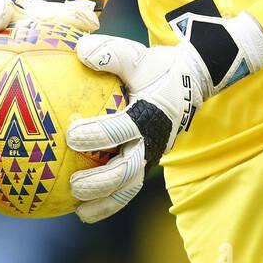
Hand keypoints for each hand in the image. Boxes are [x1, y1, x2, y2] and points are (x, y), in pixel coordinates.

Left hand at [65, 11, 262, 222]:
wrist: (190, 82)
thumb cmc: (157, 68)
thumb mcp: (138, 54)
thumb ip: (111, 52)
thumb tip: (81, 51)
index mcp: (150, 114)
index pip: (123, 129)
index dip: (99, 135)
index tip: (72, 135)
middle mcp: (152, 141)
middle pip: (128, 171)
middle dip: (101, 181)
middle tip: (74, 184)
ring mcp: (151, 156)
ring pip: (129, 188)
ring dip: (105, 202)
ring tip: (78, 211)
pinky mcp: (146, 163)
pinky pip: (127, 188)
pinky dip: (108, 203)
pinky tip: (82, 210)